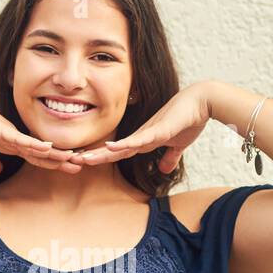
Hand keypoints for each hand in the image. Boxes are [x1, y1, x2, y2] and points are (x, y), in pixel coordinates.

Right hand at [0, 82, 83, 174]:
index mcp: (9, 142)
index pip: (35, 156)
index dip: (51, 163)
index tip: (68, 169)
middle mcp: (14, 137)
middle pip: (42, 153)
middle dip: (61, 160)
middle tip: (81, 166)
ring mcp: (9, 133)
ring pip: (37, 147)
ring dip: (55, 155)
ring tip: (74, 160)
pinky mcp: (0, 130)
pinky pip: (21, 140)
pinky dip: (35, 146)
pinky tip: (50, 149)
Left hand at [76, 82, 211, 171]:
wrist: (202, 102)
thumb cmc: (189, 120)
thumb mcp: (178, 145)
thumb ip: (169, 158)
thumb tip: (164, 170)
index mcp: (143, 140)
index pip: (117, 153)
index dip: (100, 158)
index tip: (82, 163)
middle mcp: (141, 136)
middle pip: (112, 150)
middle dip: (93, 157)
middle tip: (70, 162)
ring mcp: (148, 132)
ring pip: (120, 146)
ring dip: (102, 153)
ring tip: (82, 159)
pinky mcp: (158, 130)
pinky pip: (139, 140)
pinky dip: (125, 145)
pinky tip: (110, 148)